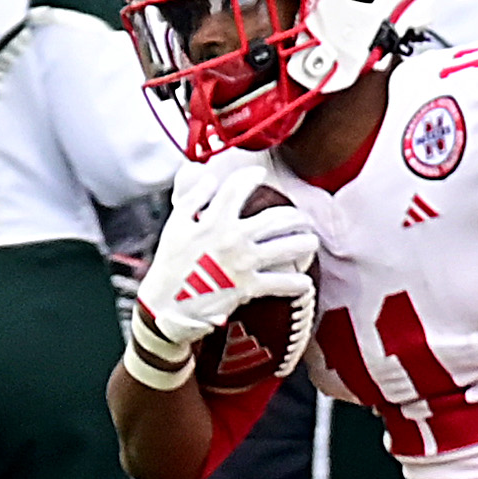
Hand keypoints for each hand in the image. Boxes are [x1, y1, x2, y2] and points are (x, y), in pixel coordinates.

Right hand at [139, 172, 317, 349]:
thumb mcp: (174, 226)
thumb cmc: (169, 266)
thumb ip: (191, 199)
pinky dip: (296, 284)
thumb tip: (208, 179)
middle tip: (303, 218)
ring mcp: (243, 263)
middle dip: (296, 216)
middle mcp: (233, 238)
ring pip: (287, 247)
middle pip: (277, 218)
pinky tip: (304, 283)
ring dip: (305, 243)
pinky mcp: (247, 287)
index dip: (251, 177)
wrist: (166, 304)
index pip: (237, 188)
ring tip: (311, 242)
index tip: (259, 175)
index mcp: (213, 220)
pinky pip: (280, 284)